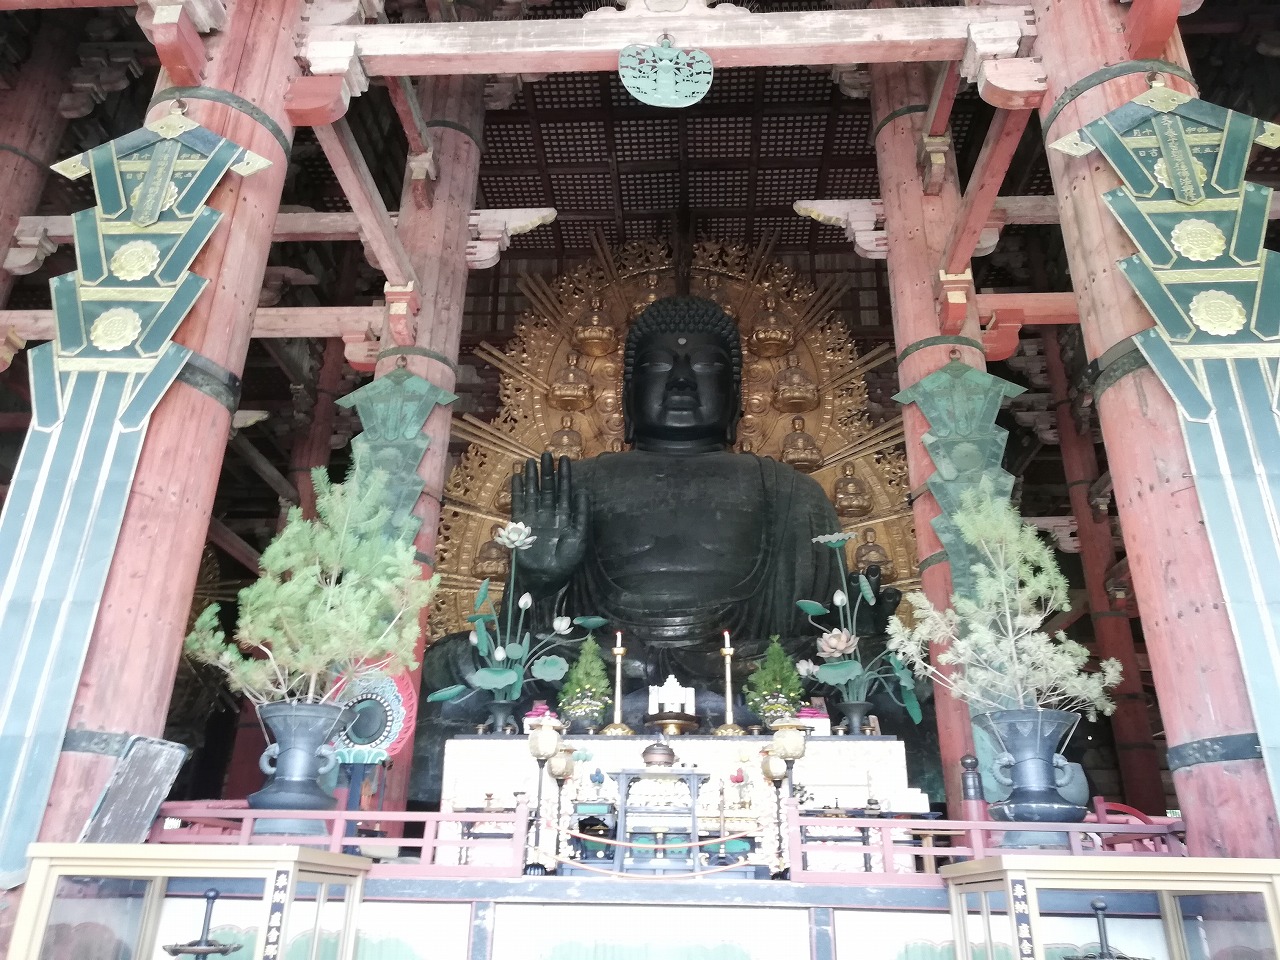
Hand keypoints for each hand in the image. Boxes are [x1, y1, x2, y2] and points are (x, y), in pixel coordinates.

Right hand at [511, 453, 588, 596]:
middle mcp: (549, 515)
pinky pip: (519, 504)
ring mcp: (535, 518)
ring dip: (532, 478)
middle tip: (547, 453)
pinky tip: (517, 478)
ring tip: (531, 461)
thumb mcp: (579, 538)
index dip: (565, 476)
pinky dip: (518, 491)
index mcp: (565, 517)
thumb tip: (583, 491)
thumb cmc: (566, 562)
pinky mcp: (521, 525)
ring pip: (533, 493)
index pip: (565, 491)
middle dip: (548, 472)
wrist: (546, 578)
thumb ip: (581, 515)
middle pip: (548, 488)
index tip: (565, 459)